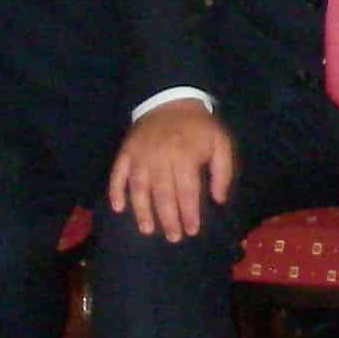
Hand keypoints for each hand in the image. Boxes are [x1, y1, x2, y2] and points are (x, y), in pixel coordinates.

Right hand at [108, 98, 234, 239]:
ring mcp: (140, 154)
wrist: (171, 99)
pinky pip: (118, 173)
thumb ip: (223, 172)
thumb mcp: (220, 143)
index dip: (189, 213)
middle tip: (173, 237)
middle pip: (163, 194)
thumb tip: (218, 199)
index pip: (186, 191)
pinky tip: (118, 208)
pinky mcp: (126, 151)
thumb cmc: (199, 127)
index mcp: (185, 154)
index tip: (192, 231)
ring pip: (139, 187)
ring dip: (142, 211)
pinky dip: (116, 190)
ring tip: (147, 229)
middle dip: (168, 218)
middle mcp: (161, 156)